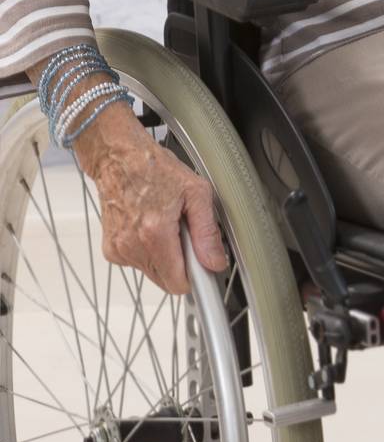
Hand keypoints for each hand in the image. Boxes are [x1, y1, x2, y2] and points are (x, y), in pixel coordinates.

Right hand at [80, 111, 226, 294]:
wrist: (118, 158)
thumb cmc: (154, 168)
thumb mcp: (195, 191)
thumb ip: (207, 232)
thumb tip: (214, 262)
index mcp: (155, 233)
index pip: (178, 283)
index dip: (194, 275)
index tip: (200, 262)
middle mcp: (132, 246)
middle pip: (166, 280)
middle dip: (179, 263)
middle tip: (182, 232)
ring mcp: (119, 250)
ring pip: (153, 272)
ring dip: (163, 256)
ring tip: (164, 223)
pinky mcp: (111, 250)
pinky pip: (138, 262)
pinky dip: (147, 250)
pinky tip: (148, 225)